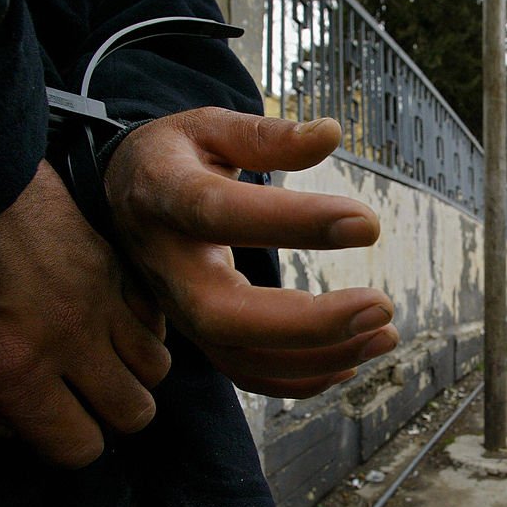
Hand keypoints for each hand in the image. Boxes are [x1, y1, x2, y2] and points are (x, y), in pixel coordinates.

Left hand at [0, 161, 170, 466]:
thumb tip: (7, 426)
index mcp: (16, 370)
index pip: (80, 447)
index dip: (67, 446)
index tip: (50, 430)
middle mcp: (72, 342)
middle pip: (134, 412)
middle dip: (112, 416)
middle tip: (84, 402)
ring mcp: (102, 302)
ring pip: (156, 367)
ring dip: (134, 373)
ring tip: (105, 363)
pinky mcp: (116, 269)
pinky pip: (155, 318)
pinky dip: (143, 329)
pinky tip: (115, 324)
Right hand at [105, 108, 398, 397]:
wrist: (123, 200)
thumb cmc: (173, 159)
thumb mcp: (206, 128)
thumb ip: (264, 135)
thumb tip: (329, 133)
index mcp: (166, 197)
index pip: (224, 213)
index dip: (294, 222)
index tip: (367, 223)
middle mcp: (167, 265)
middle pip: (225, 315)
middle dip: (310, 322)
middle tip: (382, 306)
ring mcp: (179, 310)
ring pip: (241, 357)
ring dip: (320, 356)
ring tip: (383, 334)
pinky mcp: (199, 336)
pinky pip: (245, 373)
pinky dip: (300, 379)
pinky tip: (351, 360)